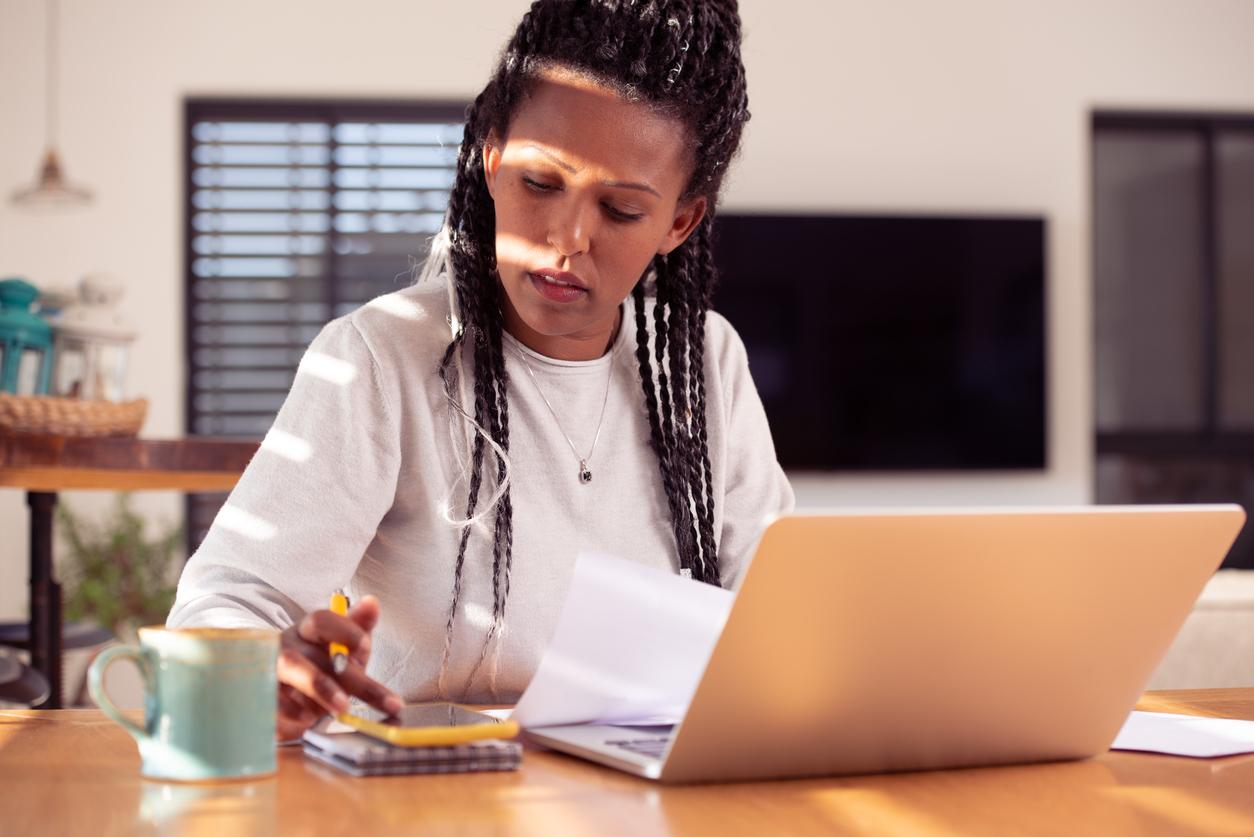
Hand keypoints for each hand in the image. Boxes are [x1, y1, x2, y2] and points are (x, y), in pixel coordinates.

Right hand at [275, 594, 403, 740]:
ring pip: (288, 671)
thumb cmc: (320, 666)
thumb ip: (357, 629)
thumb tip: (372, 603)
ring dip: (317, 688)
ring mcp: (267, 671)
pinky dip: (288, 712)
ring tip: (341, 709)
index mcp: (306, 632)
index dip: (345, 632)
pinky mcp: (258, 697)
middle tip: (363, 700)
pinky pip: (270, 702)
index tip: (365, 649)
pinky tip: (306, 722)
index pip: (321, 621)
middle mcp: (285, 648)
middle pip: (311, 657)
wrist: (282, 692)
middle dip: (344, 678)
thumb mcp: (343, 648)